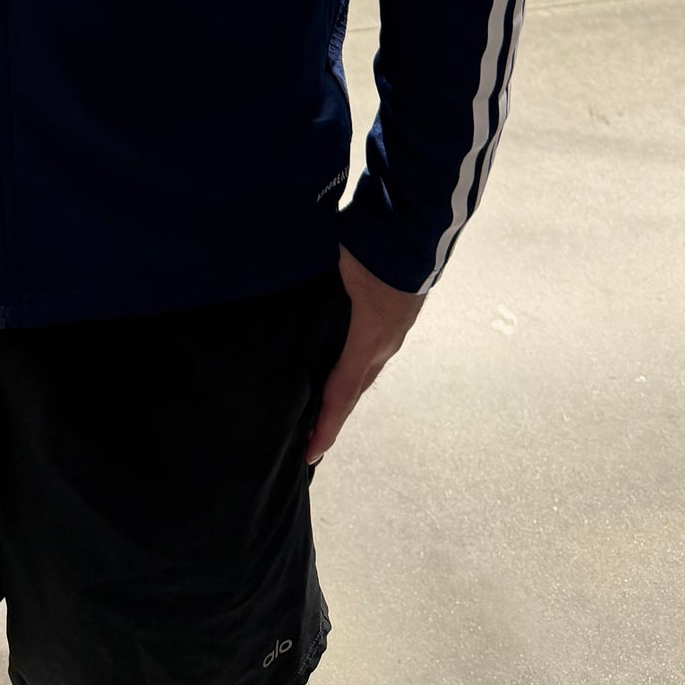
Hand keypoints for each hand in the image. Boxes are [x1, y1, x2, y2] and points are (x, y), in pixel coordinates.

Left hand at [306, 245, 423, 462]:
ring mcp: (391, 334)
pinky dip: (352, 370)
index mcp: (367, 340)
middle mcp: (381, 345)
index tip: (310, 454)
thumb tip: (272, 296)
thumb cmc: (371, 250)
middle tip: (310, 442)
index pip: (341, 393)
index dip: (325, 427)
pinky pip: (369, 354)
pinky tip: (339, 367)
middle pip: (352, 392)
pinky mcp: (394, 320)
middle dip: (332, 419)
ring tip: (321, 411)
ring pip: (362, 374)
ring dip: (343, 395)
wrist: (412, 230)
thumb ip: (312, 294)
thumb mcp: (339, 274)